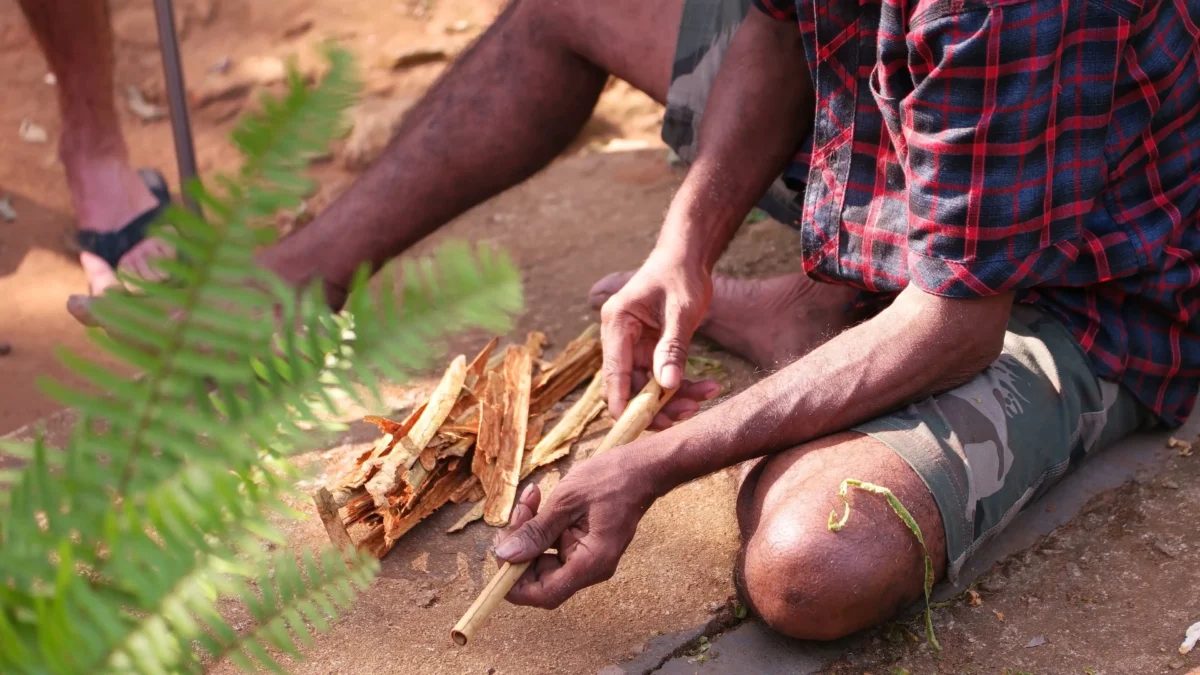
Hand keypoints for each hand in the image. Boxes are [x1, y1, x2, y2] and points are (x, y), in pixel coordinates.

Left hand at [495, 454, 654, 608]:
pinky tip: (537, 497)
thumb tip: (505, 556)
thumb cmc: (612, 479)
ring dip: (529, 528)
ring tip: (529, 498)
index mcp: (591, 563)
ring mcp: (587, 555)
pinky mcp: (583, 542)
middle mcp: (589, 567)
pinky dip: (541, 522)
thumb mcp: (567, 500)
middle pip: (539, 575)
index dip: (516, 584)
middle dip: (520, 544)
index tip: (500, 556)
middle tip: (517, 512)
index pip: (545, 594)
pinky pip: (553, 542)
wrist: (643, 466)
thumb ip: (536, 531)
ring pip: (543, 556)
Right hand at [599, 250, 719, 422]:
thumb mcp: (681, 312)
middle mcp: (619, 338)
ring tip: (707, 396)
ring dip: (674, 398)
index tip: (639, 424)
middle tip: (689, 412)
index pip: (613, 372)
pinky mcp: (648, 350)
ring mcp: (632, 346)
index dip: (623, 402)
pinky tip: (708, 388)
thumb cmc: (681, 276)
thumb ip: (673, 348)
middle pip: (630, 386)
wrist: (687, 258)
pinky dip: (681, 386)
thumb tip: (666, 385)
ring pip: (647, 387)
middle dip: (658, 404)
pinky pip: (661, 378)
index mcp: (617, 324)